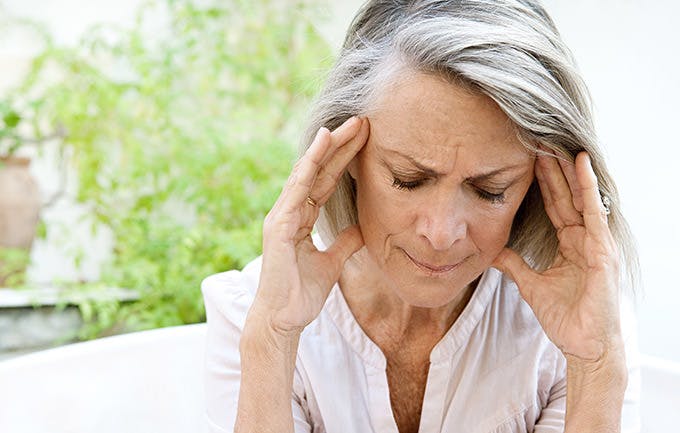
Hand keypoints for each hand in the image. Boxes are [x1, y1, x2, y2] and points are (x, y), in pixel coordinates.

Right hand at [251, 117, 368, 335]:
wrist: (283, 319)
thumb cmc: (301, 293)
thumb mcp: (332, 262)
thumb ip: (345, 241)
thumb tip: (363, 228)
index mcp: (301, 218)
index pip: (326, 181)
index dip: (345, 159)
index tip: (366, 139)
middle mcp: (290, 211)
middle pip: (319, 171)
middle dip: (340, 146)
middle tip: (362, 121)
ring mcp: (282, 216)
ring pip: (307, 173)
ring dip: (327, 148)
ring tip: (346, 125)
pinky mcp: (278, 225)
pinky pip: (297, 190)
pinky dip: (308, 166)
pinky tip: (321, 147)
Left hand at [493, 150, 622, 361]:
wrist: (584, 344)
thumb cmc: (565, 317)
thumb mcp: (531, 285)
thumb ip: (514, 265)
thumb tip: (493, 251)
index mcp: (570, 245)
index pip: (554, 206)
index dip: (543, 183)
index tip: (528, 159)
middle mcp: (585, 239)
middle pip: (566, 196)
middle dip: (553, 169)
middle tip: (539, 140)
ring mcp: (596, 242)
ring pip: (580, 196)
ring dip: (568, 169)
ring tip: (555, 142)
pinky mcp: (603, 249)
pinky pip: (594, 211)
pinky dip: (588, 186)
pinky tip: (581, 164)